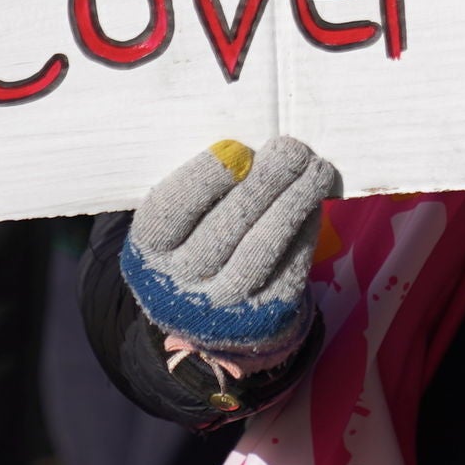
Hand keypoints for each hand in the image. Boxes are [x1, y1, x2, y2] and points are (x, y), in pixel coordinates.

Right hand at [121, 136, 338, 365]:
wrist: (213, 313)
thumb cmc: (194, 243)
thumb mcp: (178, 221)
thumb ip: (200, 190)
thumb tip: (252, 152)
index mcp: (148, 250)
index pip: (172, 210)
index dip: (206, 178)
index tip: (239, 149)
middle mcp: (179, 283)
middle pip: (225, 226)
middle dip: (264, 182)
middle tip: (292, 149)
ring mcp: (222, 304)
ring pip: (261, 248)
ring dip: (293, 202)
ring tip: (315, 169)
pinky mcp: (264, 316)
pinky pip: (289, 266)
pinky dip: (305, 228)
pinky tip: (314, 201)